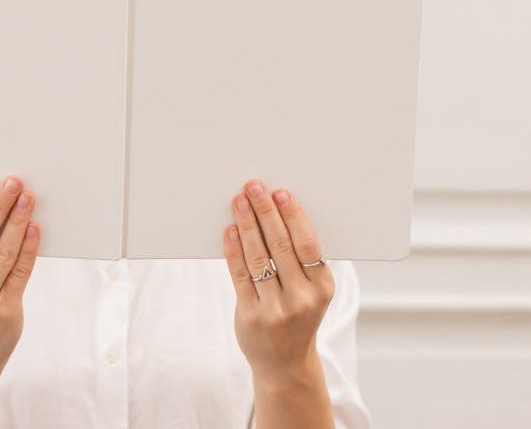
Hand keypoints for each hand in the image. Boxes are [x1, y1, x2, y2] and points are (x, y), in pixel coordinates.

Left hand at [223, 179, 334, 379]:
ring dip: (247, 224)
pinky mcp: (250, 315)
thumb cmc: (298, 316)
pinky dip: (233, 249)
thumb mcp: (313, 292)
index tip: (280, 193)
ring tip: (239, 202)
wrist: (285, 364)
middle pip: (281, 246)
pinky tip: (230, 230)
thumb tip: (279, 213)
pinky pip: (239, 275)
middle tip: (254, 187)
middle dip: (265, 212)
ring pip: (258, 257)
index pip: (307, 245)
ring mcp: (275, 309)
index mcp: (323, 288)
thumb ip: (301, 261)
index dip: (293, 216)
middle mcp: (302, 299)